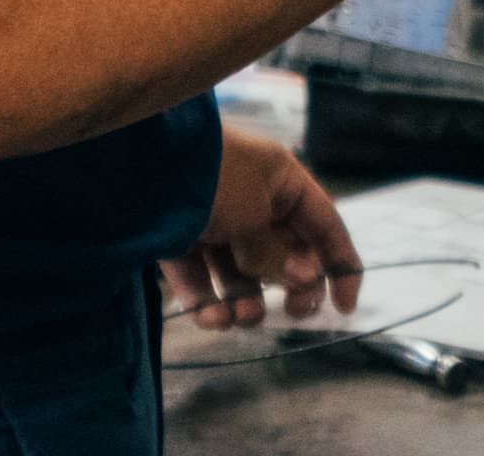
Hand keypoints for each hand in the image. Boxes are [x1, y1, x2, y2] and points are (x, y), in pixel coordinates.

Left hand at [163, 124, 358, 330]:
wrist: (139, 165)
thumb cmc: (212, 179)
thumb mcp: (251, 215)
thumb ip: (276, 254)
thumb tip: (307, 280)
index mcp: (282, 181)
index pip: (324, 225)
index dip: (340, 265)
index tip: (343, 308)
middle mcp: (252, 201)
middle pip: (283, 254)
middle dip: (288, 288)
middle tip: (290, 313)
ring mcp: (214, 222)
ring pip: (240, 273)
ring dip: (246, 300)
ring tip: (241, 317)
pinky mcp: (179, 241)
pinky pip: (202, 278)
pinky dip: (208, 301)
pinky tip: (212, 319)